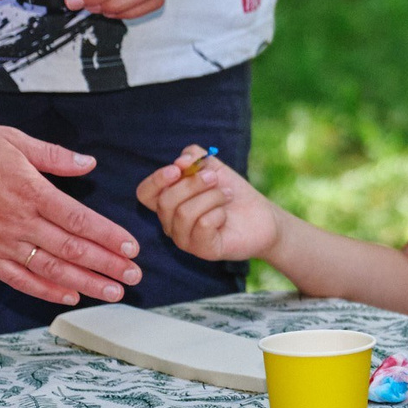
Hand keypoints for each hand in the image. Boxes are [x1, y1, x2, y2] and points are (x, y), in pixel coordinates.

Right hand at [0, 121, 141, 304]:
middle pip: (71, 250)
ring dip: (85, 283)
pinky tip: (69, 297)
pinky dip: (46, 291)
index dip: (109, 237)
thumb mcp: (13, 139)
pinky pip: (19, 279)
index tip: (132, 248)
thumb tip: (88, 164)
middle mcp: (17, 221)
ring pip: (50, 270)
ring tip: (113, 291)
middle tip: (134, 276)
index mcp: (30, 191)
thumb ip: (53, 156)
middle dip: (107, 265)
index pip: (80, 220)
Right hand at [135, 145, 280, 262]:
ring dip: (211, 197)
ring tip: (226, 195)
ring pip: (184, 213)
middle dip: (193, 183)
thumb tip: (180, 162)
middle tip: (215, 178)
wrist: (262, 216)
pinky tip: (225, 215)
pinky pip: (203, 225)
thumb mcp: (212, 166)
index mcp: (168, 203)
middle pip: (166, 201)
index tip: (178, 169)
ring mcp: (185, 240)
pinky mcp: (204, 250)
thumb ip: (194, 156)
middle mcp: (171, 223)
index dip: (157, 180)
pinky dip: (218, 214)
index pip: (145, 193)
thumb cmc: (231, 192)